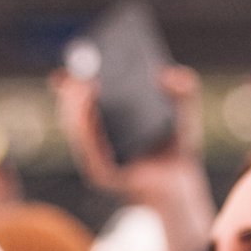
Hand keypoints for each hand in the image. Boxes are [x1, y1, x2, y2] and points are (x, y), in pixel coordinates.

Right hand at [49, 65, 215, 250]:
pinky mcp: (102, 175)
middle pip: (72, 112)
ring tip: (86, 84)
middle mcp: (95, 141)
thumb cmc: (178, 148)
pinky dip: (87, 130)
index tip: (65, 64)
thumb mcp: (185, 111)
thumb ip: (184, 88)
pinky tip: (91, 109)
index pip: (79, 100)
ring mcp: (96, 159)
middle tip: (81, 68)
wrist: (184, 185)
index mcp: (105, 124)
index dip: (68, 83)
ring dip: (76, 106)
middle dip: (72, 89)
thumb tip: (168, 74)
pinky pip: (90, 151)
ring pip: (76, 130)